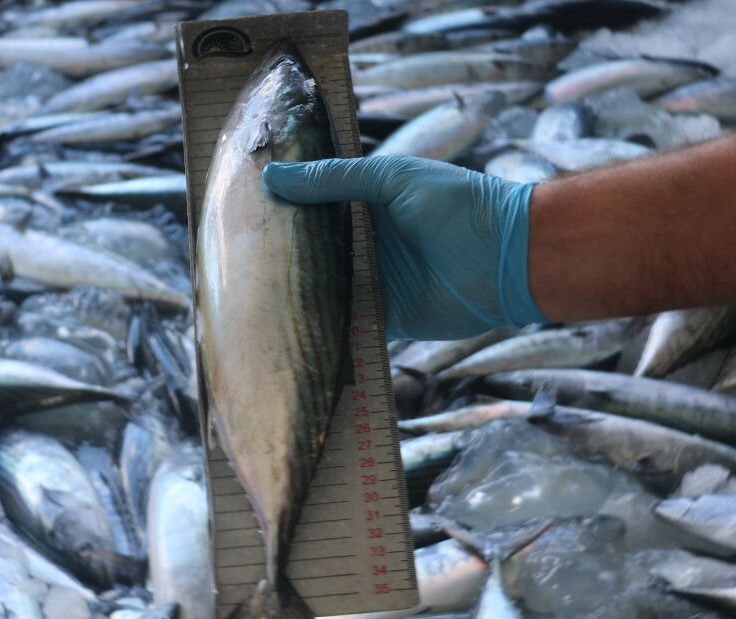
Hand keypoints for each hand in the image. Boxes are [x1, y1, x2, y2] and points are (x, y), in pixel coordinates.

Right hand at [263, 155, 545, 339]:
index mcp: (364, 203)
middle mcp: (362, 242)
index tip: (235, 208)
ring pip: (318, 287)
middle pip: (308, 250)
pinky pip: (341, 322)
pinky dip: (317, 324)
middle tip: (228, 255)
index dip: (279, 206)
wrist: (508, 258)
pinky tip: (281, 324)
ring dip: (290, 291)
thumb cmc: (458, 205)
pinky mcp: (380, 316)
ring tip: (241, 292)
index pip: (310, 204)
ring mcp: (369, 280)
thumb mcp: (391, 179)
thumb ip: (334, 180)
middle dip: (275, 254)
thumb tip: (273, 177)